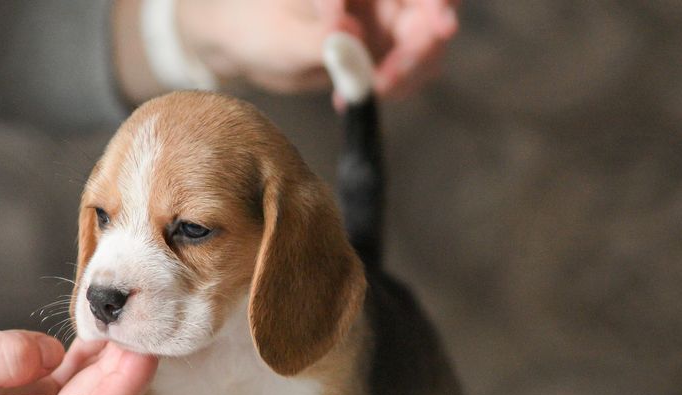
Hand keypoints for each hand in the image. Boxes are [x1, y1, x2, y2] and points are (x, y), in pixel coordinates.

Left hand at [175, 0, 457, 95]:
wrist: (242, 46)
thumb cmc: (255, 26)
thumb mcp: (283, 35)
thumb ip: (320, 37)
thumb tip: (350, 34)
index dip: (437, 4)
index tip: (439, 28)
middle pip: (429, 16)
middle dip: (418, 51)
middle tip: (385, 83)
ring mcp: (383, 20)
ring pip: (424, 48)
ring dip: (405, 77)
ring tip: (362, 93)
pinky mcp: (382, 50)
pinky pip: (405, 72)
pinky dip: (388, 89)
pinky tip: (348, 98)